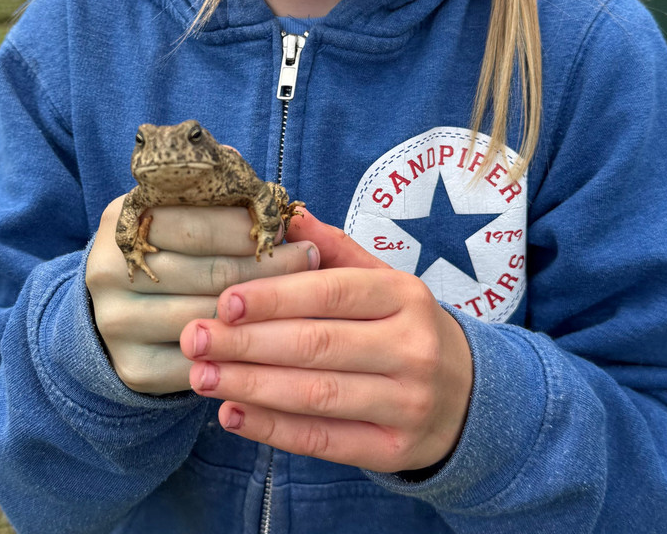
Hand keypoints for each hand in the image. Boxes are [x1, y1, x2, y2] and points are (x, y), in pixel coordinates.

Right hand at [87, 196, 316, 393]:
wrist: (122, 308)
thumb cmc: (171, 250)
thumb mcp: (181, 212)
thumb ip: (220, 201)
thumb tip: (274, 196)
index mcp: (122, 221)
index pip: (197, 225)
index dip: (249, 229)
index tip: (290, 230)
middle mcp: (108, 271)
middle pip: (212, 273)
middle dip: (271, 266)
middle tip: (310, 259)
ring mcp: (118, 323)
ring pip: (214, 318)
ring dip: (267, 309)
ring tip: (305, 295)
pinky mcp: (135, 368)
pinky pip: (206, 361)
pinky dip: (245, 351)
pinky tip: (274, 336)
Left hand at [179, 210, 473, 472]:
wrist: (472, 397)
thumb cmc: (407, 328)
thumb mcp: (385, 282)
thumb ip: (336, 251)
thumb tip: (288, 215)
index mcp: (405, 296)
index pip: (331, 293)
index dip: (274, 297)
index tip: (223, 301)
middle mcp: (411, 348)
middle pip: (318, 344)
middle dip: (247, 343)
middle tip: (194, 340)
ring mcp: (407, 403)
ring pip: (317, 395)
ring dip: (251, 386)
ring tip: (202, 377)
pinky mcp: (395, 451)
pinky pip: (325, 442)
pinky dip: (273, 431)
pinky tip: (232, 416)